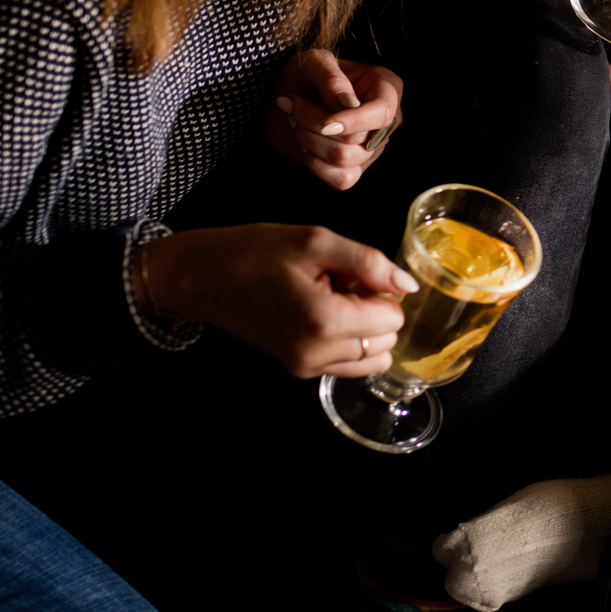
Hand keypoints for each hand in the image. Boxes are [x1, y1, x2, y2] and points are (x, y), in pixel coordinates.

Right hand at [137, 224, 418, 378]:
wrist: (202, 277)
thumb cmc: (255, 252)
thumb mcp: (315, 241)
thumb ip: (368, 262)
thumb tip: (407, 285)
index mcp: (326, 321)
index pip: (393, 318)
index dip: (381, 291)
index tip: (351, 274)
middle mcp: (318, 354)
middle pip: (387, 340)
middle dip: (374, 311)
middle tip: (339, 285)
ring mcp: (306, 367)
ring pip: (372, 358)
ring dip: (364, 330)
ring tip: (331, 300)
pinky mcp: (297, 370)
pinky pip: (347, 364)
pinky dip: (347, 342)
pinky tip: (320, 314)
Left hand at [265, 49, 402, 190]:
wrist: (285, 95)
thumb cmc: (304, 75)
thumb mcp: (313, 61)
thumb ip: (331, 77)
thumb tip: (349, 103)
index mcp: (386, 89)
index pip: (382, 113)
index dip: (354, 121)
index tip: (325, 123)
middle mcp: (384, 122)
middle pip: (357, 139)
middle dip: (314, 122)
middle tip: (291, 104)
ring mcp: (371, 149)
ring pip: (344, 159)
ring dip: (309, 139)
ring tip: (296, 120)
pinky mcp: (354, 169)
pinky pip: (341, 180)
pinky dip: (315, 163)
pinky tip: (305, 145)